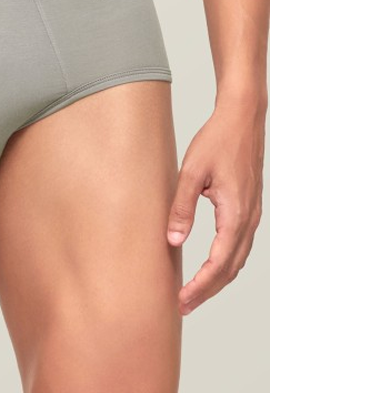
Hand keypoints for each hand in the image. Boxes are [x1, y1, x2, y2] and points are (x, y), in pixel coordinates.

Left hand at [167, 97, 264, 314]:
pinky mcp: (249, 208)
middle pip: (230, 269)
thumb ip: (182, 207)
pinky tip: (210, 266)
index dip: (200, 286)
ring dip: (216, 279)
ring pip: (237, 259)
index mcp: (235, 214)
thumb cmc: (217, 140)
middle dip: (207, 290)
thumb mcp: (192, 172)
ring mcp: (252, 215)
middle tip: (182, 305)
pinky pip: (239, 246)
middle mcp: (248, 219)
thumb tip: (173, 241)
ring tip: (193, 292)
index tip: (181, 300)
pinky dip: (225, 263)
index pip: (218, 263)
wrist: (242, 119)